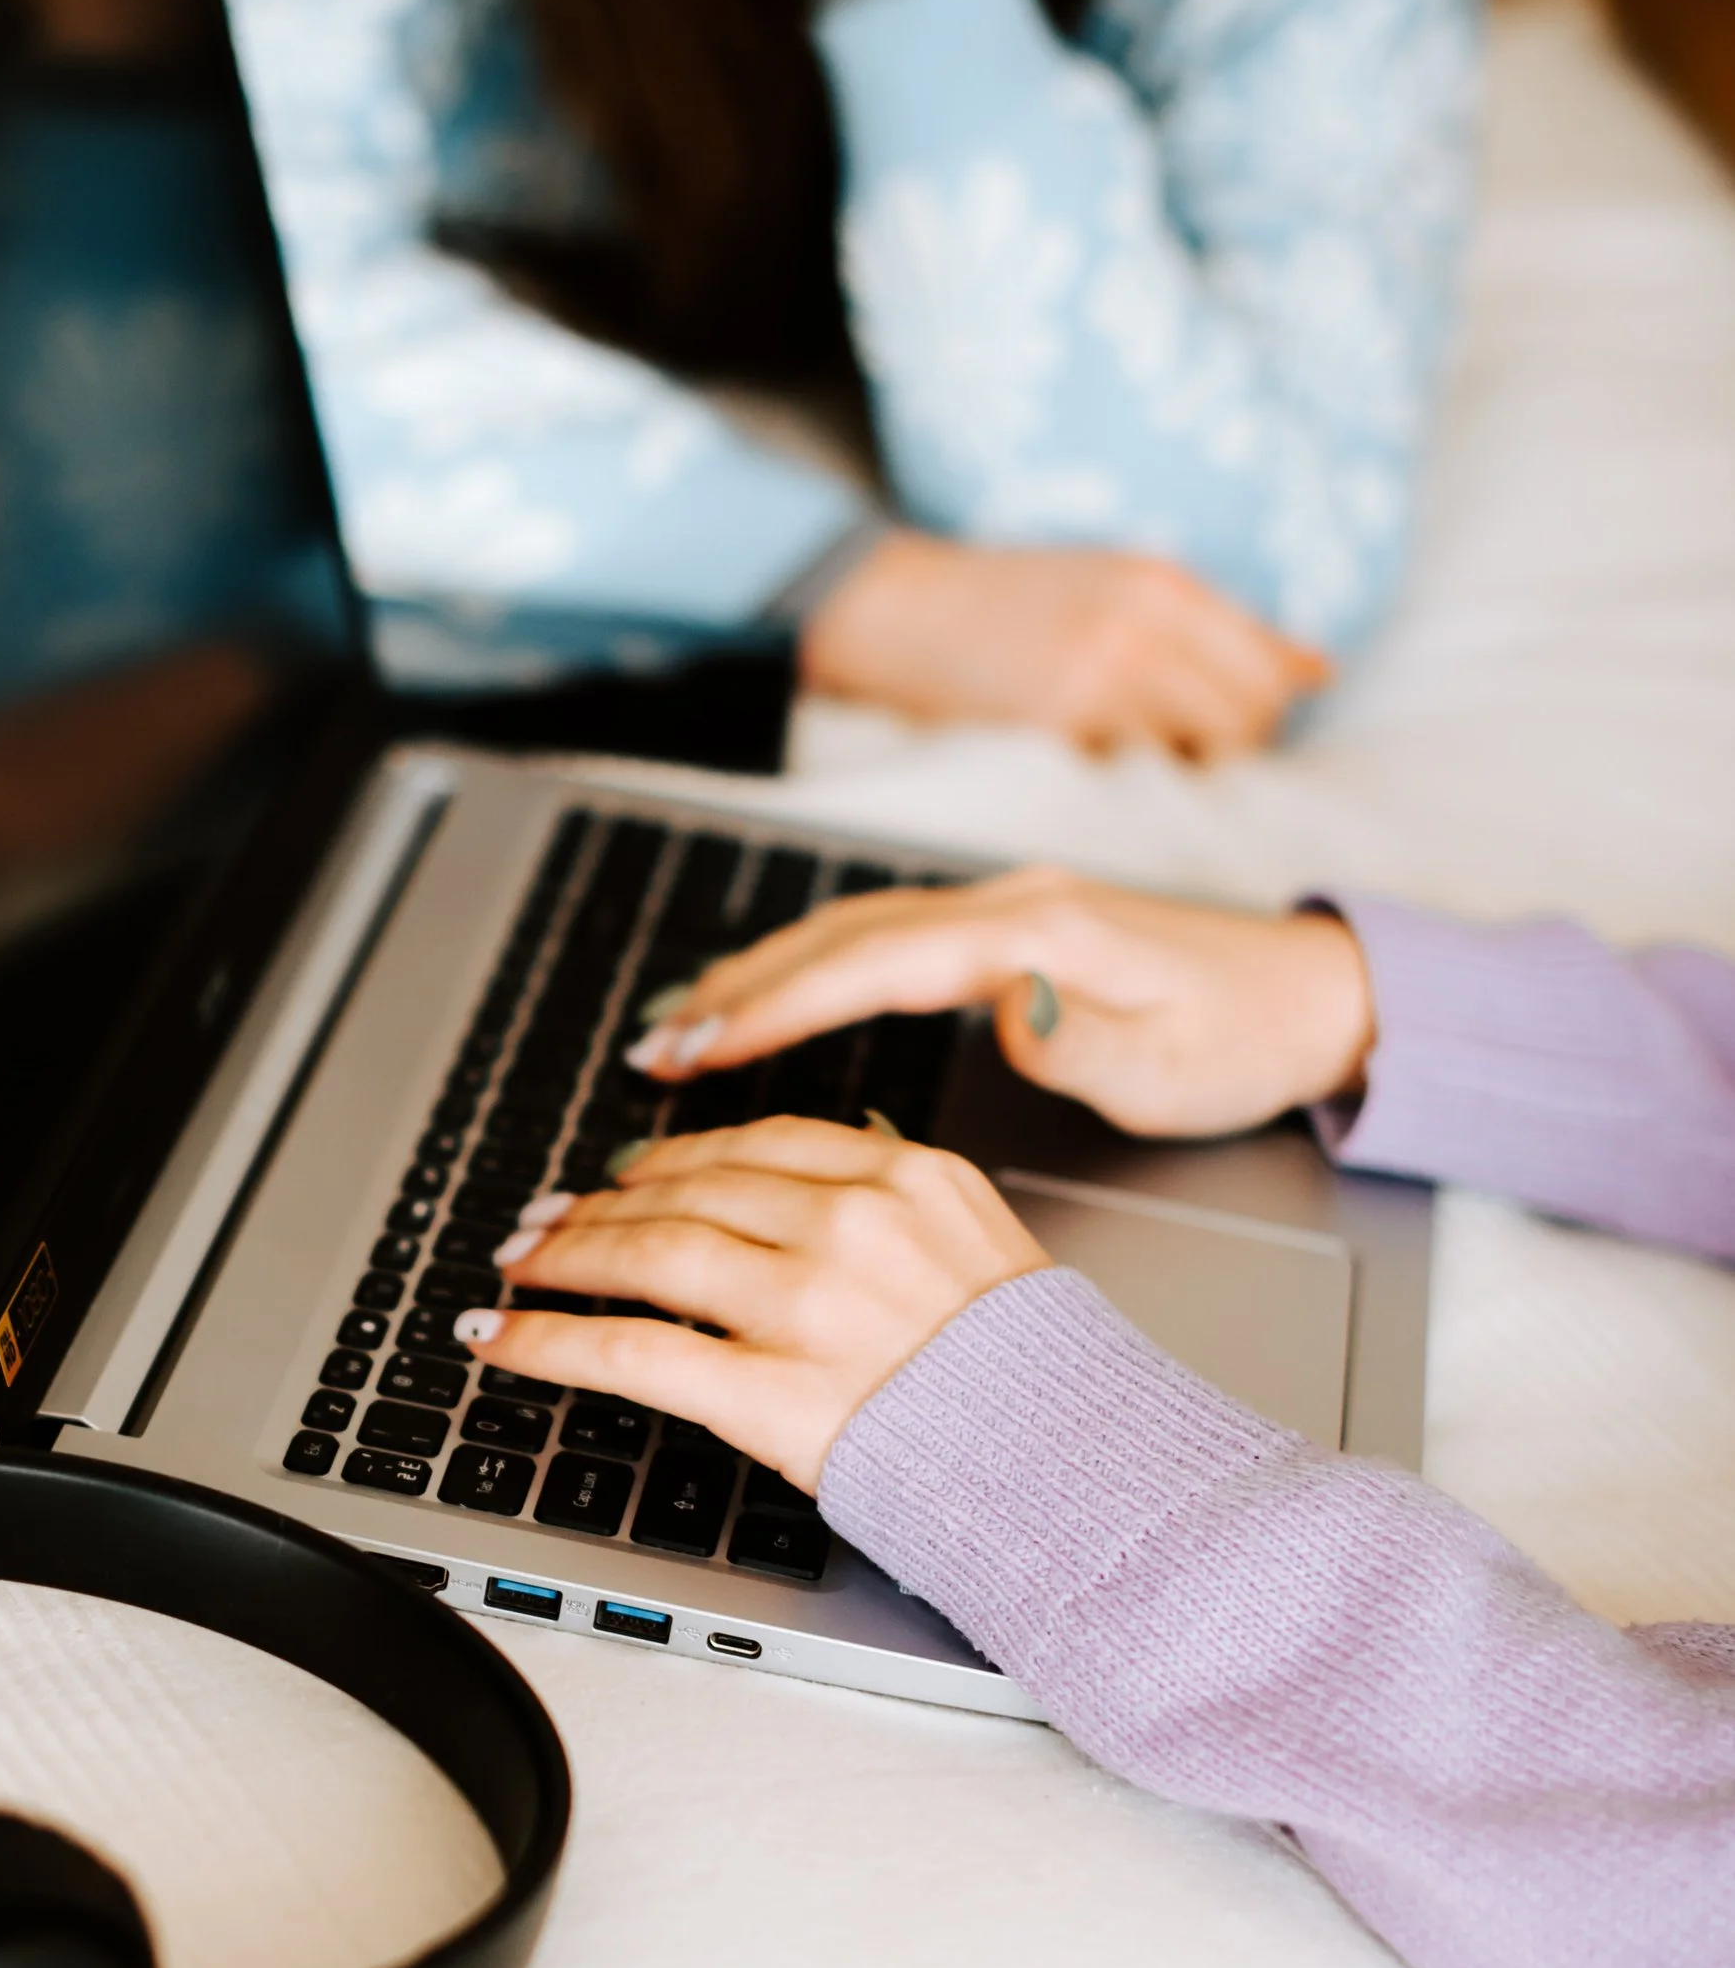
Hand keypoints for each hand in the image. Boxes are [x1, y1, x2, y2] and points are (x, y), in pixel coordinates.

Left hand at [449, 1118, 1048, 1496]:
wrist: (1076, 1472)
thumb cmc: (1037, 1386)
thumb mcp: (987, 1253)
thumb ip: (900, 1209)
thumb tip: (818, 1181)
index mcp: (907, 1179)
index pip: (757, 1143)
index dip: (673, 1157)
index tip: (630, 1172)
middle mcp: (851, 1225)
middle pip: (691, 1189)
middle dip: (604, 1203)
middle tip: (550, 1218)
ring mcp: (805, 1306)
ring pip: (649, 1251)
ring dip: (566, 1254)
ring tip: (520, 1262)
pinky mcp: (769, 1392)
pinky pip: (628, 1349)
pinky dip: (547, 1338)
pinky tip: (501, 1339)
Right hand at [629, 865, 1377, 1141]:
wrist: (1313, 994)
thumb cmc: (1244, 1039)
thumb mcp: (1174, 1067)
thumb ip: (1083, 1043)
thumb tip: (1004, 1012)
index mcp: (1042, 930)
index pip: (879, 961)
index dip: (782, 1003)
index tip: (705, 1047)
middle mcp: (1013, 900)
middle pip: (846, 934)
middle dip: (741, 988)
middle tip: (654, 1051)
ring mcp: (1007, 906)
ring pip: (855, 928)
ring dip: (763, 974)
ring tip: (683, 1029)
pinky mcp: (1009, 927)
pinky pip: (884, 938)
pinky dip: (812, 967)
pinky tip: (771, 998)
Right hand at [801, 531, 1330, 760]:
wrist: (902, 608)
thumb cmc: (1016, 603)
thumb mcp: (1124, 585)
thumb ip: (1220, 628)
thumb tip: (1322, 671)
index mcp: (1164, 584)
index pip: (1266, 674)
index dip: (1257, 721)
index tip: (1216, 739)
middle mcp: (1143, 621)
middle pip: (1244, 719)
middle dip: (1224, 755)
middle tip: (1173, 764)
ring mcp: (1098, 671)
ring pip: (1191, 755)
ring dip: (1174, 776)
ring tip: (1128, 765)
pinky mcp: (1053, 719)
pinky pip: (1125, 774)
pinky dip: (1119, 784)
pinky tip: (1086, 768)